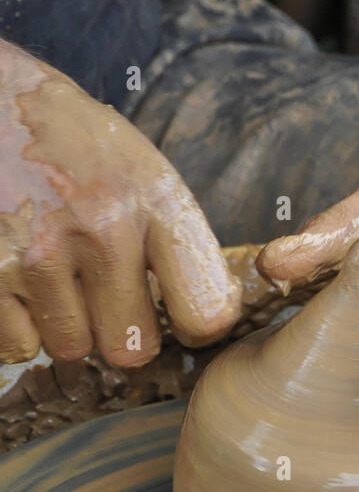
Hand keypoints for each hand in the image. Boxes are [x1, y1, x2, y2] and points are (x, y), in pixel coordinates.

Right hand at [0, 47, 240, 366]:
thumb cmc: (74, 142)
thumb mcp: (143, 168)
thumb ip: (174, 239)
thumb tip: (205, 320)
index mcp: (154, 199)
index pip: (206, 310)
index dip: (196, 325)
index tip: (182, 315)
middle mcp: (102, 227)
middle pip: (133, 349)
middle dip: (120, 332)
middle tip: (104, 294)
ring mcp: (39, 253)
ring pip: (71, 348)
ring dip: (64, 324)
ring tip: (54, 270)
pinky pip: (16, 346)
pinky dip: (18, 323)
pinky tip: (19, 276)